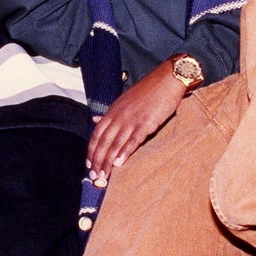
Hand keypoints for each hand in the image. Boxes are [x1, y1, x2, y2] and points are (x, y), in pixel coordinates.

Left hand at [86, 62, 186, 177]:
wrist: (166, 80)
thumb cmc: (146, 91)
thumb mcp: (123, 101)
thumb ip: (109, 114)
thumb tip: (94, 120)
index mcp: (113, 111)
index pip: (97, 133)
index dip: (92, 150)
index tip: (88, 164)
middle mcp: (119, 116)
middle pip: (104, 141)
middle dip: (98, 160)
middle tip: (94, 175)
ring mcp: (132, 119)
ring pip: (116, 143)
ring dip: (108, 161)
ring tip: (104, 175)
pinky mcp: (146, 123)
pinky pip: (133, 140)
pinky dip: (125, 152)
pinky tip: (120, 163)